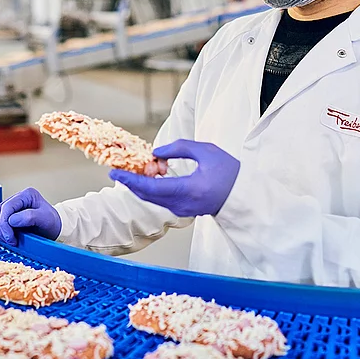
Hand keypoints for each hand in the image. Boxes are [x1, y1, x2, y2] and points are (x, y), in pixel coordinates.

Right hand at [0, 188, 60, 245]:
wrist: (55, 228)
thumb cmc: (52, 223)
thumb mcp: (46, 219)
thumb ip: (30, 217)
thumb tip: (12, 220)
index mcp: (26, 195)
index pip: (6, 208)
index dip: (4, 225)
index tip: (11, 239)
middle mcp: (16, 198)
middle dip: (0, 229)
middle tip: (10, 241)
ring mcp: (10, 206)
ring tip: (7, 240)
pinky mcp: (6, 215)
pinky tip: (4, 237)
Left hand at [108, 139, 239, 217]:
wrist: (244, 194)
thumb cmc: (229, 172)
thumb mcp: (206, 151)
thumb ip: (179, 148)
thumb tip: (156, 154)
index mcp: (188, 190)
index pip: (151, 187)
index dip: (130, 180)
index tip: (115, 172)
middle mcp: (182, 204)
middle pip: (148, 195)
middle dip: (130, 183)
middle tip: (117, 170)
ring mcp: (183, 210)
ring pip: (153, 199)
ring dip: (141, 185)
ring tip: (132, 171)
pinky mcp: (184, 210)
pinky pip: (161, 200)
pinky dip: (151, 189)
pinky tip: (149, 177)